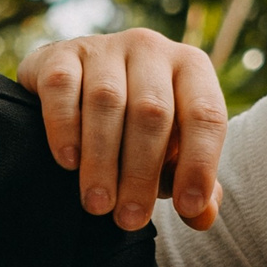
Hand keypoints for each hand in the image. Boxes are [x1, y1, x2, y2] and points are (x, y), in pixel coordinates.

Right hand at [16, 28, 225, 230]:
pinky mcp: (60, 54)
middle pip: (152, 111)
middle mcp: (151, 49)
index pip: (206, 114)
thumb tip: (202, 216)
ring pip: (106, 101)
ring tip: (97, 205)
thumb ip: (192, 184)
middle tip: (128, 219)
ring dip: (102, 159)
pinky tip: (68, 162)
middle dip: (141, 172)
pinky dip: (65, 128)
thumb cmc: (136, 129)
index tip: (187, 208)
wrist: (78, 89)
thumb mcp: (171, 155)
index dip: (200, 163)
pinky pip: (62, 88)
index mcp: (191, 68)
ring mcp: (104, 47)